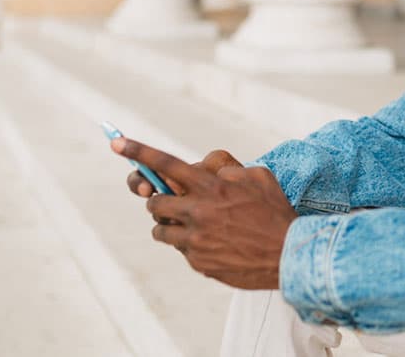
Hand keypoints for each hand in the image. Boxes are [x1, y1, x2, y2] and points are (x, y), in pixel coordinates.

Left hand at [113, 138, 296, 289]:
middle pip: (154, 202)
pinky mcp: (197, 262)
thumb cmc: (274, 211)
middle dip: (160, 200)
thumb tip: (206, 172)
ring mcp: (195, 240)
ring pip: (160, 230)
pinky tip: (215, 245)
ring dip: (171, 226)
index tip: (116, 143)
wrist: (288, 255)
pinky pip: (181, 250)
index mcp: (210, 186)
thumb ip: (226, 170)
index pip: (166, 164)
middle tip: (175, 202)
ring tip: (195, 227)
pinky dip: (191, 246)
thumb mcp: (256, 176)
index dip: (138, 151)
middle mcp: (197, 211)